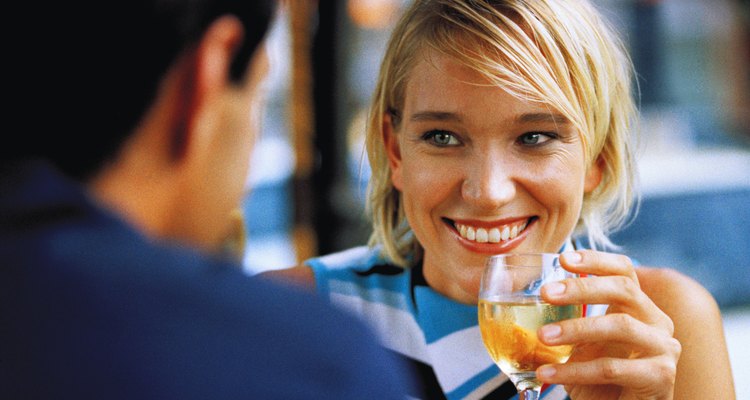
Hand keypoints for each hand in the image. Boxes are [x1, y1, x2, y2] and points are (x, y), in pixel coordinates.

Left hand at [536, 250, 681, 399]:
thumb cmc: (600, 379)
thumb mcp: (583, 343)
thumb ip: (569, 319)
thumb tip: (530, 298)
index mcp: (638, 307)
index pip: (623, 271)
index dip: (596, 260)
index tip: (563, 259)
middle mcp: (657, 321)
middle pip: (624, 289)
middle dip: (582, 287)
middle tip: (545, 293)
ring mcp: (663, 348)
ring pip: (619, 326)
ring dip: (576, 329)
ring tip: (542, 336)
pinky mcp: (660, 376)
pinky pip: (611, 368)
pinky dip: (575, 370)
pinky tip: (547, 373)